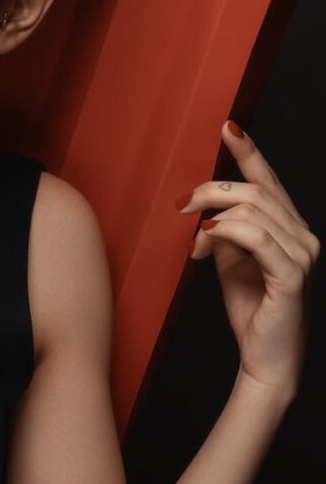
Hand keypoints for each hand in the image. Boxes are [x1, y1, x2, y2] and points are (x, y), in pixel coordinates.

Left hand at [176, 120, 319, 398]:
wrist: (263, 357)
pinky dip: (227, 232)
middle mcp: (301, 234)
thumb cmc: (249, 307)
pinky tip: (206, 239)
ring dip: (212, 218)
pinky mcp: (292, 275)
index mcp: (288, 226)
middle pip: (254, 190)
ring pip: (252, 210)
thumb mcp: (229, 260)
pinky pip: (256, 237)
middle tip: (181, 205)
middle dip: (211, 191)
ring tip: (194, 243)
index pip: (269, 180)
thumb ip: (224, 230)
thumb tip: (202, 212)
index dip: (248, 151)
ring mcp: (301, 254)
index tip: (226, 126)